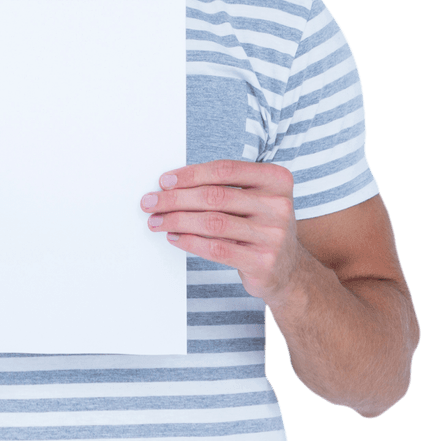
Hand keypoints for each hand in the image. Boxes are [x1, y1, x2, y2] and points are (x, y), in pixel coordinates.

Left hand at [140, 159, 302, 300]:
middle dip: (175, 199)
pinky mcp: (263, 261)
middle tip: (151, 202)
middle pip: (214, 196)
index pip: (225, 170)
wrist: (288, 269)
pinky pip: (216, 248)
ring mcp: (273, 235)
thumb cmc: (260, 227)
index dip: (190, 174)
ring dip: (177, 221)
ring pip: (212, 222)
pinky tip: (174, 237)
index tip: (164, 181)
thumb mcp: (254, 199)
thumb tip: (171, 186)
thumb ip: (223, 188)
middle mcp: (278, 205)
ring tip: (157, 221)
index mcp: (276, 179)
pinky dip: (189, 242)